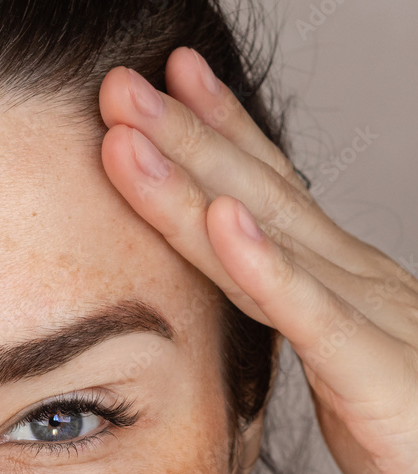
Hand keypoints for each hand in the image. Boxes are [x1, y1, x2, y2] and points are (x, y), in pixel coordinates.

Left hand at [98, 47, 417, 473]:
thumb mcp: (340, 366)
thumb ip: (294, 322)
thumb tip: (242, 292)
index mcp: (338, 279)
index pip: (266, 190)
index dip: (215, 132)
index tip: (163, 86)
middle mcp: (352, 279)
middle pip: (253, 192)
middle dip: (183, 133)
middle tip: (120, 83)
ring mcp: (365, 316)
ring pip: (264, 235)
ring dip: (192, 178)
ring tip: (134, 127)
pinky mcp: (371, 371)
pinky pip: (308, 312)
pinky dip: (263, 263)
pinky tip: (222, 221)